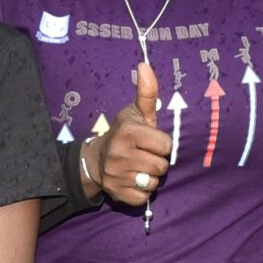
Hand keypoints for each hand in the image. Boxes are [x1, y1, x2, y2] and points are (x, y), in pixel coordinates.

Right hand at [86, 61, 171, 206]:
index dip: (162, 144)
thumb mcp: (136, 113)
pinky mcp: (117, 193)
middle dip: (157, 161)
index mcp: (128, 132)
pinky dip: (142, 191)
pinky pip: (144, 197)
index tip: (151, 141)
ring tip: (139, 167)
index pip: (166, 145)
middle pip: (161, 166)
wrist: (97, 159)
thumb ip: (147, 92)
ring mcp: (117, 175)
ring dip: (150, 176)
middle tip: (145, 155)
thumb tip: (145, 65)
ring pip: (153, 182)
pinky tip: (133, 180)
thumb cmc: (125, 134)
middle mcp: (120, 153)